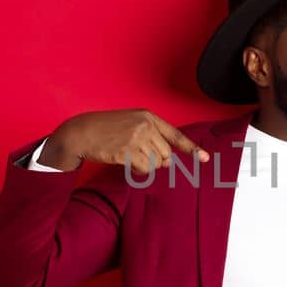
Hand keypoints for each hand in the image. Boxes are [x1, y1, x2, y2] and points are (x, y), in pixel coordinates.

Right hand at [37, 108, 209, 172]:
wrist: (81, 132)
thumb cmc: (106, 130)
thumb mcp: (130, 124)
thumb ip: (151, 138)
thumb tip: (168, 161)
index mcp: (148, 116)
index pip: (175, 135)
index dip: (191, 148)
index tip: (205, 158)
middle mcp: (146, 125)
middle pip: (166, 154)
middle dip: (155, 160)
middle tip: (136, 154)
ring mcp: (137, 137)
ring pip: (155, 163)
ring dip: (144, 166)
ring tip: (127, 155)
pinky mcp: (128, 150)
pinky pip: (144, 169)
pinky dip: (136, 170)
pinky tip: (124, 161)